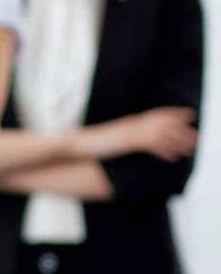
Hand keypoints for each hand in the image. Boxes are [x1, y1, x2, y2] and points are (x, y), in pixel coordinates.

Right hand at [77, 107, 197, 162]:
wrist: (76, 143)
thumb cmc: (92, 142)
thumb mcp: (112, 136)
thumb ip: (125, 134)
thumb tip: (133, 137)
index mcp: (128, 122)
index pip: (154, 114)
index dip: (172, 114)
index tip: (187, 115)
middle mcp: (131, 124)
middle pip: (160, 122)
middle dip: (180, 127)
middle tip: (196, 134)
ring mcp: (128, 132)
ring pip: (159, 133)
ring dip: (177, 141)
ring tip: (191, 149)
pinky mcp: (126, 142)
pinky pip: (149, 145)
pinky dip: (163, 150)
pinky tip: (173, 158)